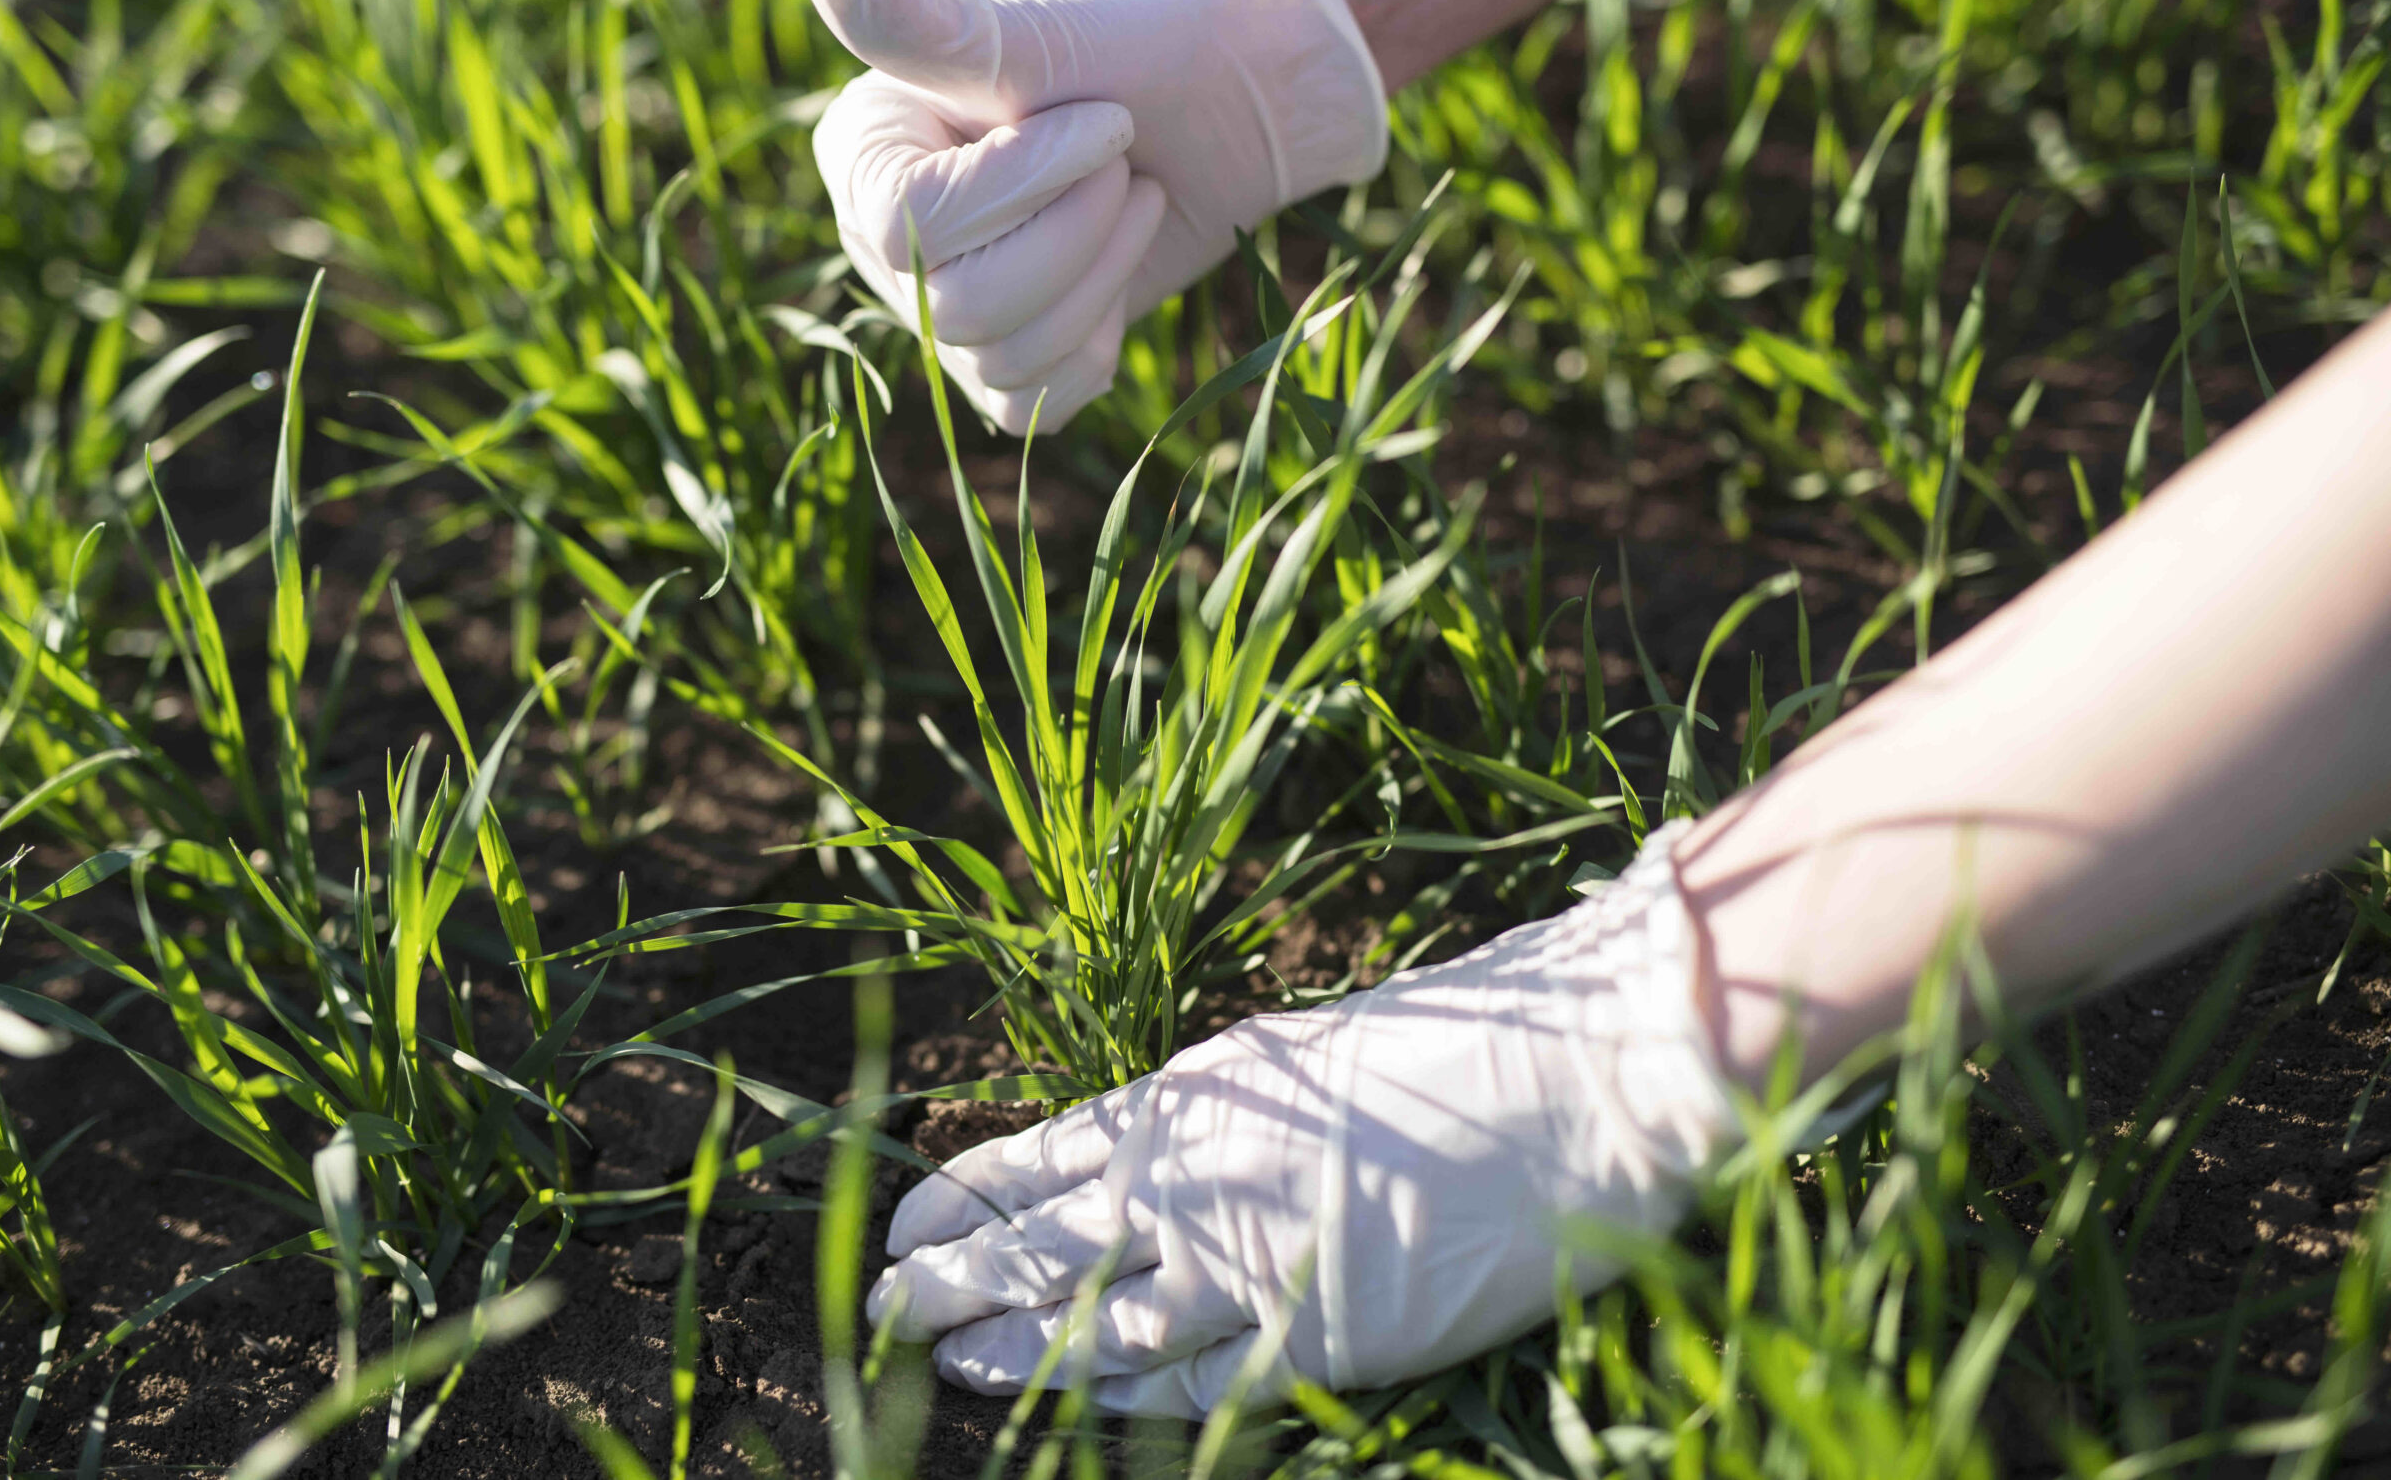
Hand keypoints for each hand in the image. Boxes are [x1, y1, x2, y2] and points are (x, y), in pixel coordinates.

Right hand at [797, 0, 1386, 433]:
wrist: (1228, 105)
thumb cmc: (1131, 50)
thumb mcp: (1029, 34)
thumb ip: (918, 16)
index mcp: (862, 154)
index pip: (916, 223)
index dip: (1028, 186)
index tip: (1108, 120)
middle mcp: (879, 241)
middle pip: (960, 307)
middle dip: (1078, 232)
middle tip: (1126, 161)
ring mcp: (937, 310)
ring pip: (1003, 359)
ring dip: (1102, 278)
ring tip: (1132, 198)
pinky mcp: (1002, 362)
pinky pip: (1030, 405)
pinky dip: (1095, 348)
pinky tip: (1116, 275)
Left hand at [866, 828, 1737, 1415]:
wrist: (1576, 1074)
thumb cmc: (1462, 1041)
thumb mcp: (1309, 1055)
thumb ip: (1225, 1110)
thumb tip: (1159, 1142)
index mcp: (1193, 1096)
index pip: (1038, 1155)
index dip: (963, 1195)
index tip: (904, 1221)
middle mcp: (1198, 1178)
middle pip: (1034, 1246)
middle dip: (948, 1282)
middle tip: (877, 1311)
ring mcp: (1252, 1263)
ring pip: (1093, 1323)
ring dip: (1011, 1348)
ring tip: (945, 1365)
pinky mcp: (1317, 1337)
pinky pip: (1197, 1383)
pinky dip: (1133, 1399)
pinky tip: (1083, 1411)